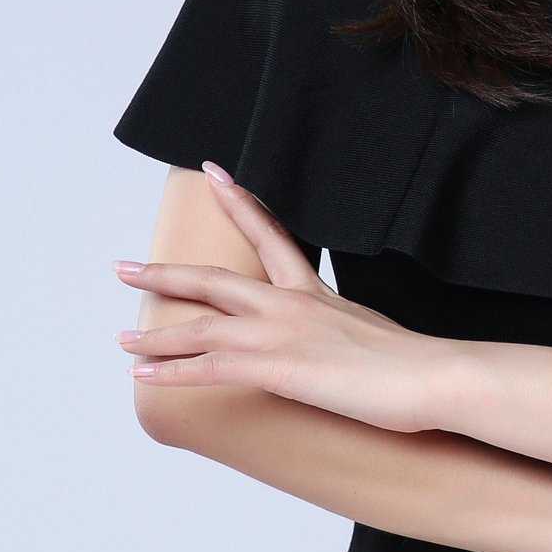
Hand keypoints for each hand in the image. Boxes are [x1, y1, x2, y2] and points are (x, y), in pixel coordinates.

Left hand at [112, 166, 449, 432]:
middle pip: (213, 280)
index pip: (271, 235)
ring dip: (154, 335)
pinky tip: (143, 377)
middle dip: (165, 274)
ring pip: (201, 327)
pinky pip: (209, 368)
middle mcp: (291, 304)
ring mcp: (280, 335)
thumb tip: (343, 343)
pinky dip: (171, 372)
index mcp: (315, 292)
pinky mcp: (277, 368)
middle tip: (124, 268)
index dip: (240, 203)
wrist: (431, 375)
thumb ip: (346, 330)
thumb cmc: (414, 363)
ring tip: (121, 341)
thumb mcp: (374, 332)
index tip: (215, 175)